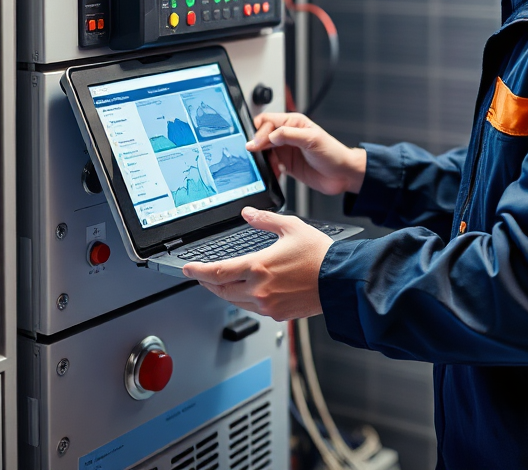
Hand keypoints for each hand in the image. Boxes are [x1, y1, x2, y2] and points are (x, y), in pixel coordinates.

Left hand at [182, 207, 331, 319]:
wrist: (340, 279)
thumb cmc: (320, 254)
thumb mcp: (291, 227)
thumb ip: (265, 219)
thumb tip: (248, 213)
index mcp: (259, 267)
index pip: (216, 272)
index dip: (197, 271)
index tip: (187, 268)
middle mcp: (259, 289)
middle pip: (221, 289)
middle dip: (206, 282)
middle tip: (199, 275)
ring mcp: (267, 304)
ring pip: (234, 301)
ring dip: (223, 291)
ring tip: (219, 282)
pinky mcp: (277, 314)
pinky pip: (251, 308)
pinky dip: (242, 299)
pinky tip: (245, 292)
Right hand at [248, 112, 365, 195]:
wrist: (343, 175)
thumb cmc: (333, 153)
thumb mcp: (311, 139)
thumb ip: (288, 135)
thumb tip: (268, 135)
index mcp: (293, 123)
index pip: (268, 121)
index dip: (259, 131)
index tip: (256, 144)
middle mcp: (287, 135)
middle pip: (262, 135)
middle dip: (257, 144)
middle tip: (254, 154)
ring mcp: (286, 150)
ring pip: (263, 151)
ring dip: (261, 158)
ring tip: (265, 164)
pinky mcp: (286, 165)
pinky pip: (269, 165)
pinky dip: (267, 169)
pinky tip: (274, 172)